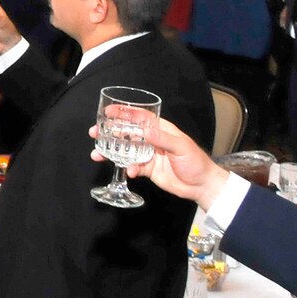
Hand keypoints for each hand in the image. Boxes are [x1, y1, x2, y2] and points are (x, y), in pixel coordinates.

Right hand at [86, 108, 223, 204]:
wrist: (202, 186)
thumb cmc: (195, 161)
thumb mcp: (181, 146)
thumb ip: (162, 138)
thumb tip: (144, 131)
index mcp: (160, 129)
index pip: (139, 117)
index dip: (124, 113)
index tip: (108, 112)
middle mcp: (151, 140)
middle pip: (127, 132)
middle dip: (110, 132)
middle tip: (94, 132)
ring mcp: (148, 155)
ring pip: (125, 150)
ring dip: (111, 151)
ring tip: (97, 154)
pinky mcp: (148, 169)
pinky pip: (133, 166)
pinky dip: (128, 168)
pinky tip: (128, 171)